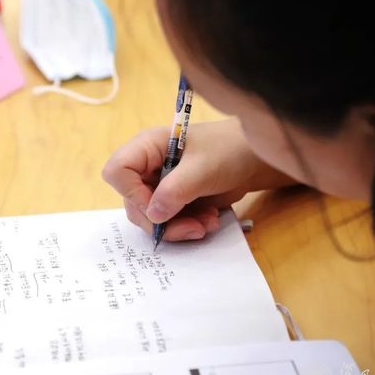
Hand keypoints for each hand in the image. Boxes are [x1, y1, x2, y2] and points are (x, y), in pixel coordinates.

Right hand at [101, 118, 296, 240]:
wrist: (257, 159)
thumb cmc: (230, 150)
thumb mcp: (203, 169)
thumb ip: (175, 191)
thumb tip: (154, 215)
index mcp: (147, 147)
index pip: (117, 171)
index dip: (131, 193)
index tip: (158, 205)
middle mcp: (148, 167)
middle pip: (133, 202)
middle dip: (161, 220)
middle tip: (191, 227)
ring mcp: (160, 184)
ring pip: (151, 217)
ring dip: (178, 227)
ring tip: (207, 223)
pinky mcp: (174, 200)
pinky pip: (168, 222)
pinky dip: (186, 226)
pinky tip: (209, 221)